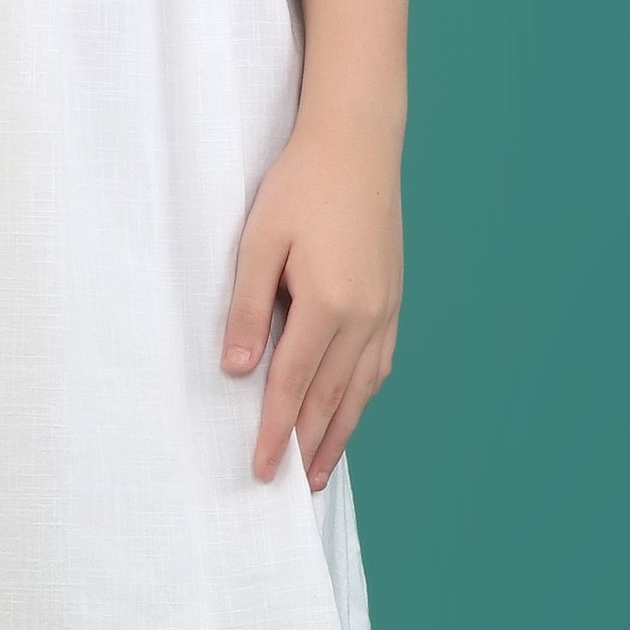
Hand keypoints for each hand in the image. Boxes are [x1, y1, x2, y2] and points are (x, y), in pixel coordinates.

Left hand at [222, 115, 402, 490]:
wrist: (357, 141)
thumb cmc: (300, 184)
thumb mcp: (258, 241)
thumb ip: (247, 308)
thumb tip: (236, 371)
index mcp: (327, 303)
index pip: (293, 385)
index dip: (274, 431)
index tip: (261, 469)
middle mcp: (364, 315)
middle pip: (333, 398)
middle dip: (309, 445)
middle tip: (291, 487)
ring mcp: (385, 307)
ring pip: (362, 387)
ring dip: (342, 431)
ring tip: (322, 468)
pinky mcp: (393, 296)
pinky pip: (380, 362)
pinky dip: (364, 395)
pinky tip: (352, 409)